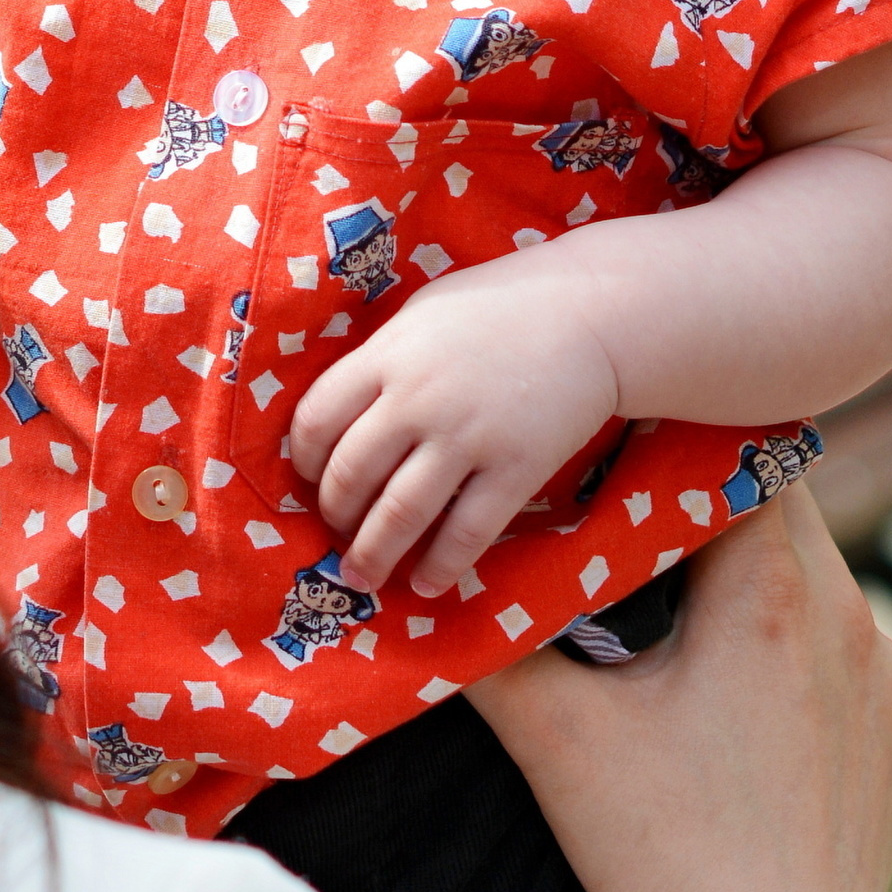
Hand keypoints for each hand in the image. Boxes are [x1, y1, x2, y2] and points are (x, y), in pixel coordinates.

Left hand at [286, 255, 621, 594]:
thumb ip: (381, 359)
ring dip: (373, 554)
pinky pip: (466, 533)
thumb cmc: (498, 306)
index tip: (308, 477)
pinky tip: (426, 584)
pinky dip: (440, 566)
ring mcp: (467, 437)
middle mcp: (418, 399)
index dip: (303, 460)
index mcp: (388, 355)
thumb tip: (340, 413)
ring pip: (400, 514)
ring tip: (362, 576)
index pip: (317, 418)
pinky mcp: (513, 470)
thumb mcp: (422, 314)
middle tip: (337, 532)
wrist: (588, 314)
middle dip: (335, 515)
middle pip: (351, 474)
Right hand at [469, 490, 891, 891]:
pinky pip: (844, 644)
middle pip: (777, 505)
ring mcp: (884, 675)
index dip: (667, 446)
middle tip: (628, 515)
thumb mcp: (559, 741)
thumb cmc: (666, 859)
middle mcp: (848, 615)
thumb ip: (492, 647)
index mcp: (770, 594)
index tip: (612, 451)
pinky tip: (736, 692)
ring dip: (750, 573)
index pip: (729, 458)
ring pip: (814, 574)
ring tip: (677, 604)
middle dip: (702, 504)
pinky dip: (792, 640)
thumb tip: (427, 586)